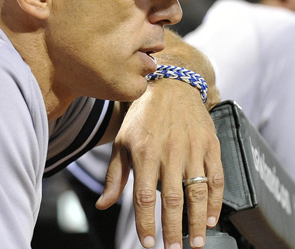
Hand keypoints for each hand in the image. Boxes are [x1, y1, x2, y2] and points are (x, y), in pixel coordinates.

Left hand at [96, 78, 223, 248]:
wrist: (171, 85)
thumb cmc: (141, 116)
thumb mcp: (122, 142)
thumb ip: (114, 176)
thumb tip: (102, 205)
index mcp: (143, 152)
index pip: (144, 196)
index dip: (146, 222)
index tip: (148, 243)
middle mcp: (168, 152)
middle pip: (171, 199)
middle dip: (172, 229)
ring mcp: (192, 149)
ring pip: (196, 192)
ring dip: (197, 221)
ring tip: (196, 242)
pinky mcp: (210, 145)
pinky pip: (215, 178)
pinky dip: (214, 201)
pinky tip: (209, 218)